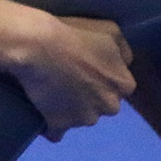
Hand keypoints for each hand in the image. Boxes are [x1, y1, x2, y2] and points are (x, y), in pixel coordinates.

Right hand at [12, 15, 135, 140]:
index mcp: (124, 85)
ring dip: (70, 108)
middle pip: (102, 105)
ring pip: (80, 118)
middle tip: (70, 78)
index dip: (103, 76)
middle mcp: (109, 107)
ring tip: (52, 90)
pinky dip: (51, 123)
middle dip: (90, 96)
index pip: (119, 86)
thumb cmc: (74, 33)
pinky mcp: (59, 127)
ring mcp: (84, 120)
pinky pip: (56, 131)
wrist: (37, 46)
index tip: (88, 67)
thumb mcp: (111, 30)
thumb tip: (124, 65)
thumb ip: (124, 52)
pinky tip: (43, 109)